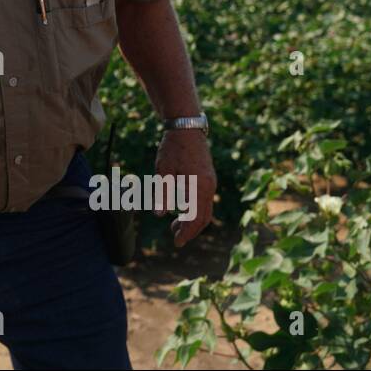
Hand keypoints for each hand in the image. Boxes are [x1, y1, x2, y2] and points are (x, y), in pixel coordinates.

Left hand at [153, 129, 215, 246]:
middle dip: (190, 230)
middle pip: (204, 218)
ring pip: (204, 209)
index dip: (187, 233)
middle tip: (175, 238)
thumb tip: (159, 214)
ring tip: (174, 225)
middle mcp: (209, 187)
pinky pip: (204, 200)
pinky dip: (194, 209)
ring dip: (191, 220)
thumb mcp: (164, 171)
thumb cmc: (173, 148)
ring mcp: (211, 182)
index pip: (195, 219)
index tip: (177, 243)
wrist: (187, 127)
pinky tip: (181, 210)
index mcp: (199, 187)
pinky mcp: (208, 178)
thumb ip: (163, 194)